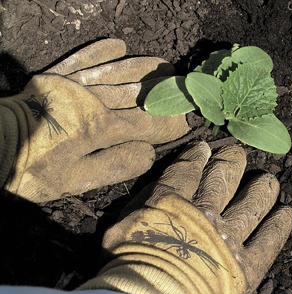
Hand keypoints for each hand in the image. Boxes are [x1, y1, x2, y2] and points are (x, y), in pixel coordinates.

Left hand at [0, 39, 187, 201]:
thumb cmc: (34, 169)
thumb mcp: (75, 180)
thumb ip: (114, 165)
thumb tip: (148, 153)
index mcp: (99, 127)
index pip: (144, 124)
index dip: (166, 124)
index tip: (185, 123)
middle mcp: (91, 101)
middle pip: (134, 94)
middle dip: (161, 92)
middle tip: (183, 87)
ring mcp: (73, 85)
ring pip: (114, 72)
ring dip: (140, 68)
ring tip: (162, 64)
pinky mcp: (56, 78)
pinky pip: (83, 59)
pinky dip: (101, 51)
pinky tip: (118, 44)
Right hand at [81, 142, 291, 293]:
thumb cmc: (126, 270)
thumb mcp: (117, 231)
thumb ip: (139, 210)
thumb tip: (158, 194)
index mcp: (171, 204)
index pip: (185, 173)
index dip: (195, 158)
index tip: (204, 149)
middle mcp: (204, 214)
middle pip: (222, 181)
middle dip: (230, 165)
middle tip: (238, 154)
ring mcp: (228, 239)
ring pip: (251, 205)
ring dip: (261, 190)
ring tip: (269, 180)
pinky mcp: (246, 267)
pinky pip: (268, 241)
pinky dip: (278, 226)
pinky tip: (287, 212)